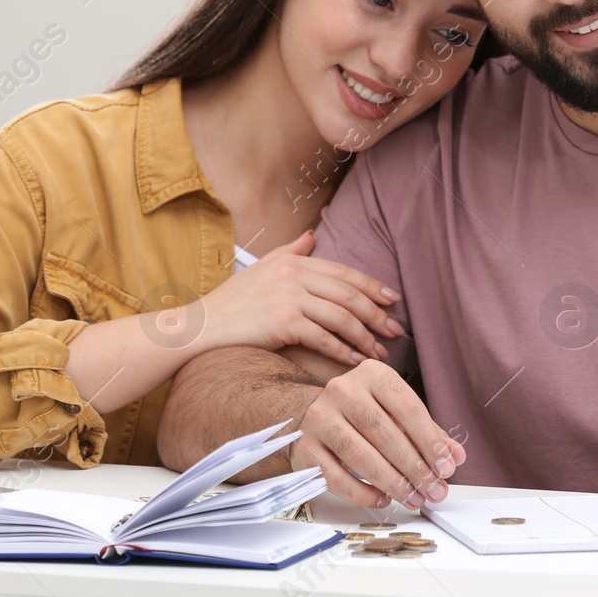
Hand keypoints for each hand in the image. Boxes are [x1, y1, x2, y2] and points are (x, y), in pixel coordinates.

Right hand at [199, 231, 404, 365]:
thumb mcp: (261, 268)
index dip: (372, 286)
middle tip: (396, 329)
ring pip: (341, 317)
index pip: (343, 272)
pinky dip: (344, 351)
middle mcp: (294, 275)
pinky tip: (355, 361)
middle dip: (377, 313)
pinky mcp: (283, 323)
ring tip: (380, 351)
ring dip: (365, 336)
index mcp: (293, 262)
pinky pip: (324, 338)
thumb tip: (312, 236)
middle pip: (349, 294)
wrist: (201, 327)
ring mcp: (289, 298)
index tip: (392, 299)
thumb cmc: (232, 302)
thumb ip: (290, 251)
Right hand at [289, 360, 465, 509]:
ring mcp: (320, 417)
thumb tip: (455, 457)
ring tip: (413, 498)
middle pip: (384, 433)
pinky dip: (362, 493)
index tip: (446, 467)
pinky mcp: (305, 445)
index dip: (430, 441)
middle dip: (414, 467)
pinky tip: (382, 499)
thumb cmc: (363, 413)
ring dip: (392, 482)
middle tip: (433, 489)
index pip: (407, 407)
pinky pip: (335, 476)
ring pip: (360, 455)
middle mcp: (343, 390)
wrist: (312, 412)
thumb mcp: (396, 412)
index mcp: (372, 375)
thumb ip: (427, 432)